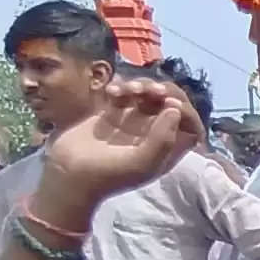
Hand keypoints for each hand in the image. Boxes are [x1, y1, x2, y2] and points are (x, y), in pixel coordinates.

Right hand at [33, 80, 201, 212]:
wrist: (69, 173)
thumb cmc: (108, 174)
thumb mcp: (141, 163)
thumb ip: (163, 138)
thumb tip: (175, 109)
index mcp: (166, 150)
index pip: (191, 127)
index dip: (186, 112)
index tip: (169, 104)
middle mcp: (153, 135)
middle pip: (171, 105)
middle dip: (163, 91)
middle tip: (148, 90)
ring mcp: (132, 123)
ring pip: (148, 95)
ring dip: (141, 86)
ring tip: (127, 90)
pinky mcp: (112, 114)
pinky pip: (124, 93)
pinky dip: (120, 87)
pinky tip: (110, 92)